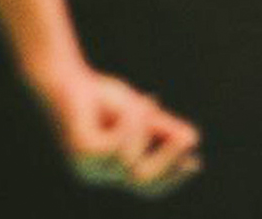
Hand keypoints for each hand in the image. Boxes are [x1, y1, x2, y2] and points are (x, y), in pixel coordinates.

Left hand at [29, 59, 201, 198]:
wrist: (66, 75)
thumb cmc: (99, 95)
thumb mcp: (139, 114)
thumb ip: (162, 129)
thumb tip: (192, 140)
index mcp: (111, 168)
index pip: (146, 186)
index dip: (171, 178)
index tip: (195, 163)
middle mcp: (97, 172)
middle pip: (143, 182)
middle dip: (168, 162)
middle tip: (187, 140)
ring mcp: (86, 165)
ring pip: (131, 161)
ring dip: (143, 129)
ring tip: (145, 100)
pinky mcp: (81, 153)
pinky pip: (118, 146)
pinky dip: (129, 125)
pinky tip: (129, 106)